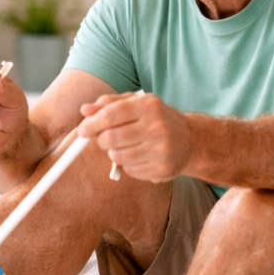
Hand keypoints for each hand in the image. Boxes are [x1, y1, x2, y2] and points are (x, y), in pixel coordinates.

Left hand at [77, 92, 192, 182]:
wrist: (191, 140)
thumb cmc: (156, 118)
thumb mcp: (136, 103)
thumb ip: (109, 104)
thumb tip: (85, 110)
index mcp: (149, 105)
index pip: (111, 114)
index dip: (92, 124)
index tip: (82, 130)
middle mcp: (157, 126)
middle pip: (110, 138)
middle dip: (100, 140)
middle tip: (103, 139)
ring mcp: (161, 150)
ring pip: (117, 157)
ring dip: (114, 153)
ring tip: (125, 146)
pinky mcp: (162, 169)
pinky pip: (129, 170)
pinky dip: (127, 165)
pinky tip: (139, 156)